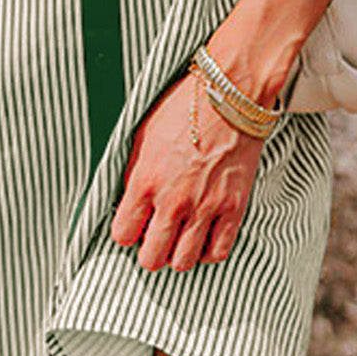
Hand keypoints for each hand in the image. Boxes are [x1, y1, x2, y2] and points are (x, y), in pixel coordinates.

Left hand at [110, 65, 265, 271]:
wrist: (229, 94)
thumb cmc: (185, 107)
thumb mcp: (142, 135)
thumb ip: (133, 173)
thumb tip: (128, 200)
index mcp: (145, 181)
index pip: (123, 234)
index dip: (126, 233)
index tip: (133, 226)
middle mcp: (173, 200)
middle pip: (151, 257)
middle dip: (149, 252)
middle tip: (154, 238)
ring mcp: (205, 206)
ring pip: (183, 261)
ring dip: (177, 255)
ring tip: (179, 239)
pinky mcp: (233, 207)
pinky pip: (218, 251)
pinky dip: (208, 252)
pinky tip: (203, 238)